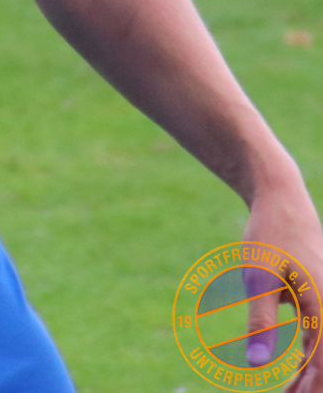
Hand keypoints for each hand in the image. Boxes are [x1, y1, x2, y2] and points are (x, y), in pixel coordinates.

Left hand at [240, 181, 322, 390]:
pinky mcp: (322, 300)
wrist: (282, 200)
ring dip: (310, 377)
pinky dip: (309, 360)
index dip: (315, 387)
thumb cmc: (269, 236)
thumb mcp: (259, 279)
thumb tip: (257, 365)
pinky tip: (295, 376)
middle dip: (312, 385)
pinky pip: (320, 338)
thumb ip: (261, 323)